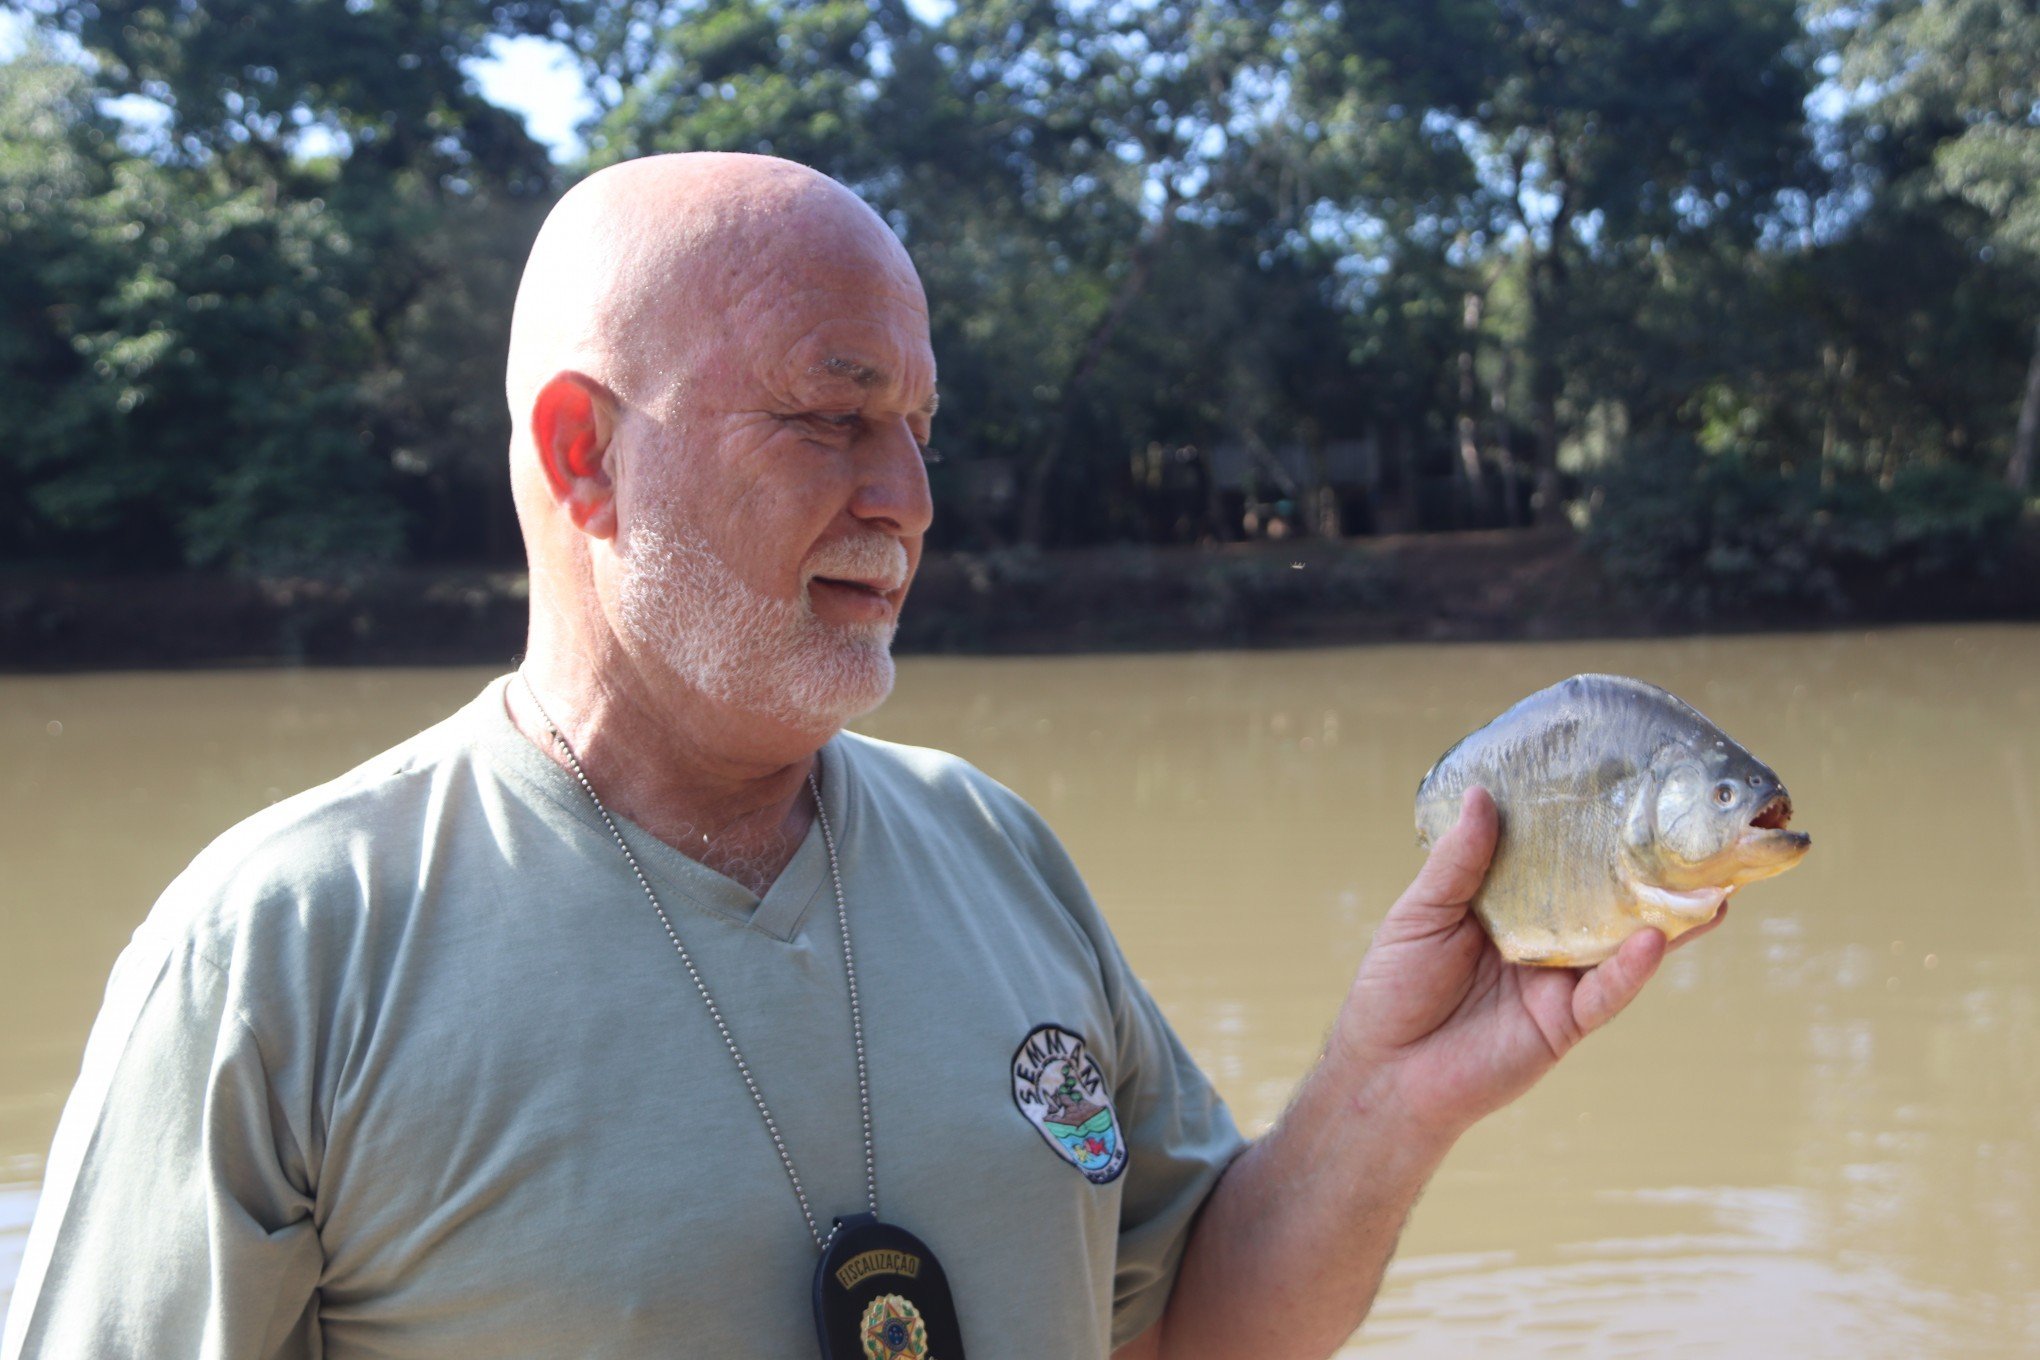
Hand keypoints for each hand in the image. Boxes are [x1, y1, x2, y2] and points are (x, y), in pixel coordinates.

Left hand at [1331, 787, 1718, 1146]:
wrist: (1385, 1072)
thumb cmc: (1394, 986)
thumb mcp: (1420, 913)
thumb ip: (1456, 862)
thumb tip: (1483, 795)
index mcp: (1510, 904)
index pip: (1558, 861)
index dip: (1589, 831)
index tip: (1626, 790)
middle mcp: (1544, 938)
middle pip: (1604, 900)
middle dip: (1650, 874)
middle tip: (1699, 838)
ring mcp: (1559, 981)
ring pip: (1623, 946)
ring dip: (1666, 919)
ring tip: (1713, 888)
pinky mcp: (1564, 1023)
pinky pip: (1605, 994)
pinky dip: (1631, 969)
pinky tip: (1655, 941)